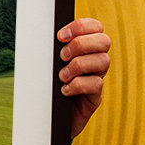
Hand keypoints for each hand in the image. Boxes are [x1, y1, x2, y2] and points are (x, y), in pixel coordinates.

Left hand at [57, 17, 110, 138]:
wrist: (48, 118)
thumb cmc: (47, 86)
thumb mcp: (48, 64)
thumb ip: (52, 49)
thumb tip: (41, 35)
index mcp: (85, 48)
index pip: (95, 27)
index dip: (81, 26)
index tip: (60, 36)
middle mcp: (95, 61)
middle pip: (104, 41)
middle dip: (80, 44)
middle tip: (62, 56)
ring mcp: (97, 78)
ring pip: (103, 61)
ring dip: (78, 65)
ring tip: (61, 76)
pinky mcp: (95, 97)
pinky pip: (96, 84)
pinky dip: (78, 85)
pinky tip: (64, 90)